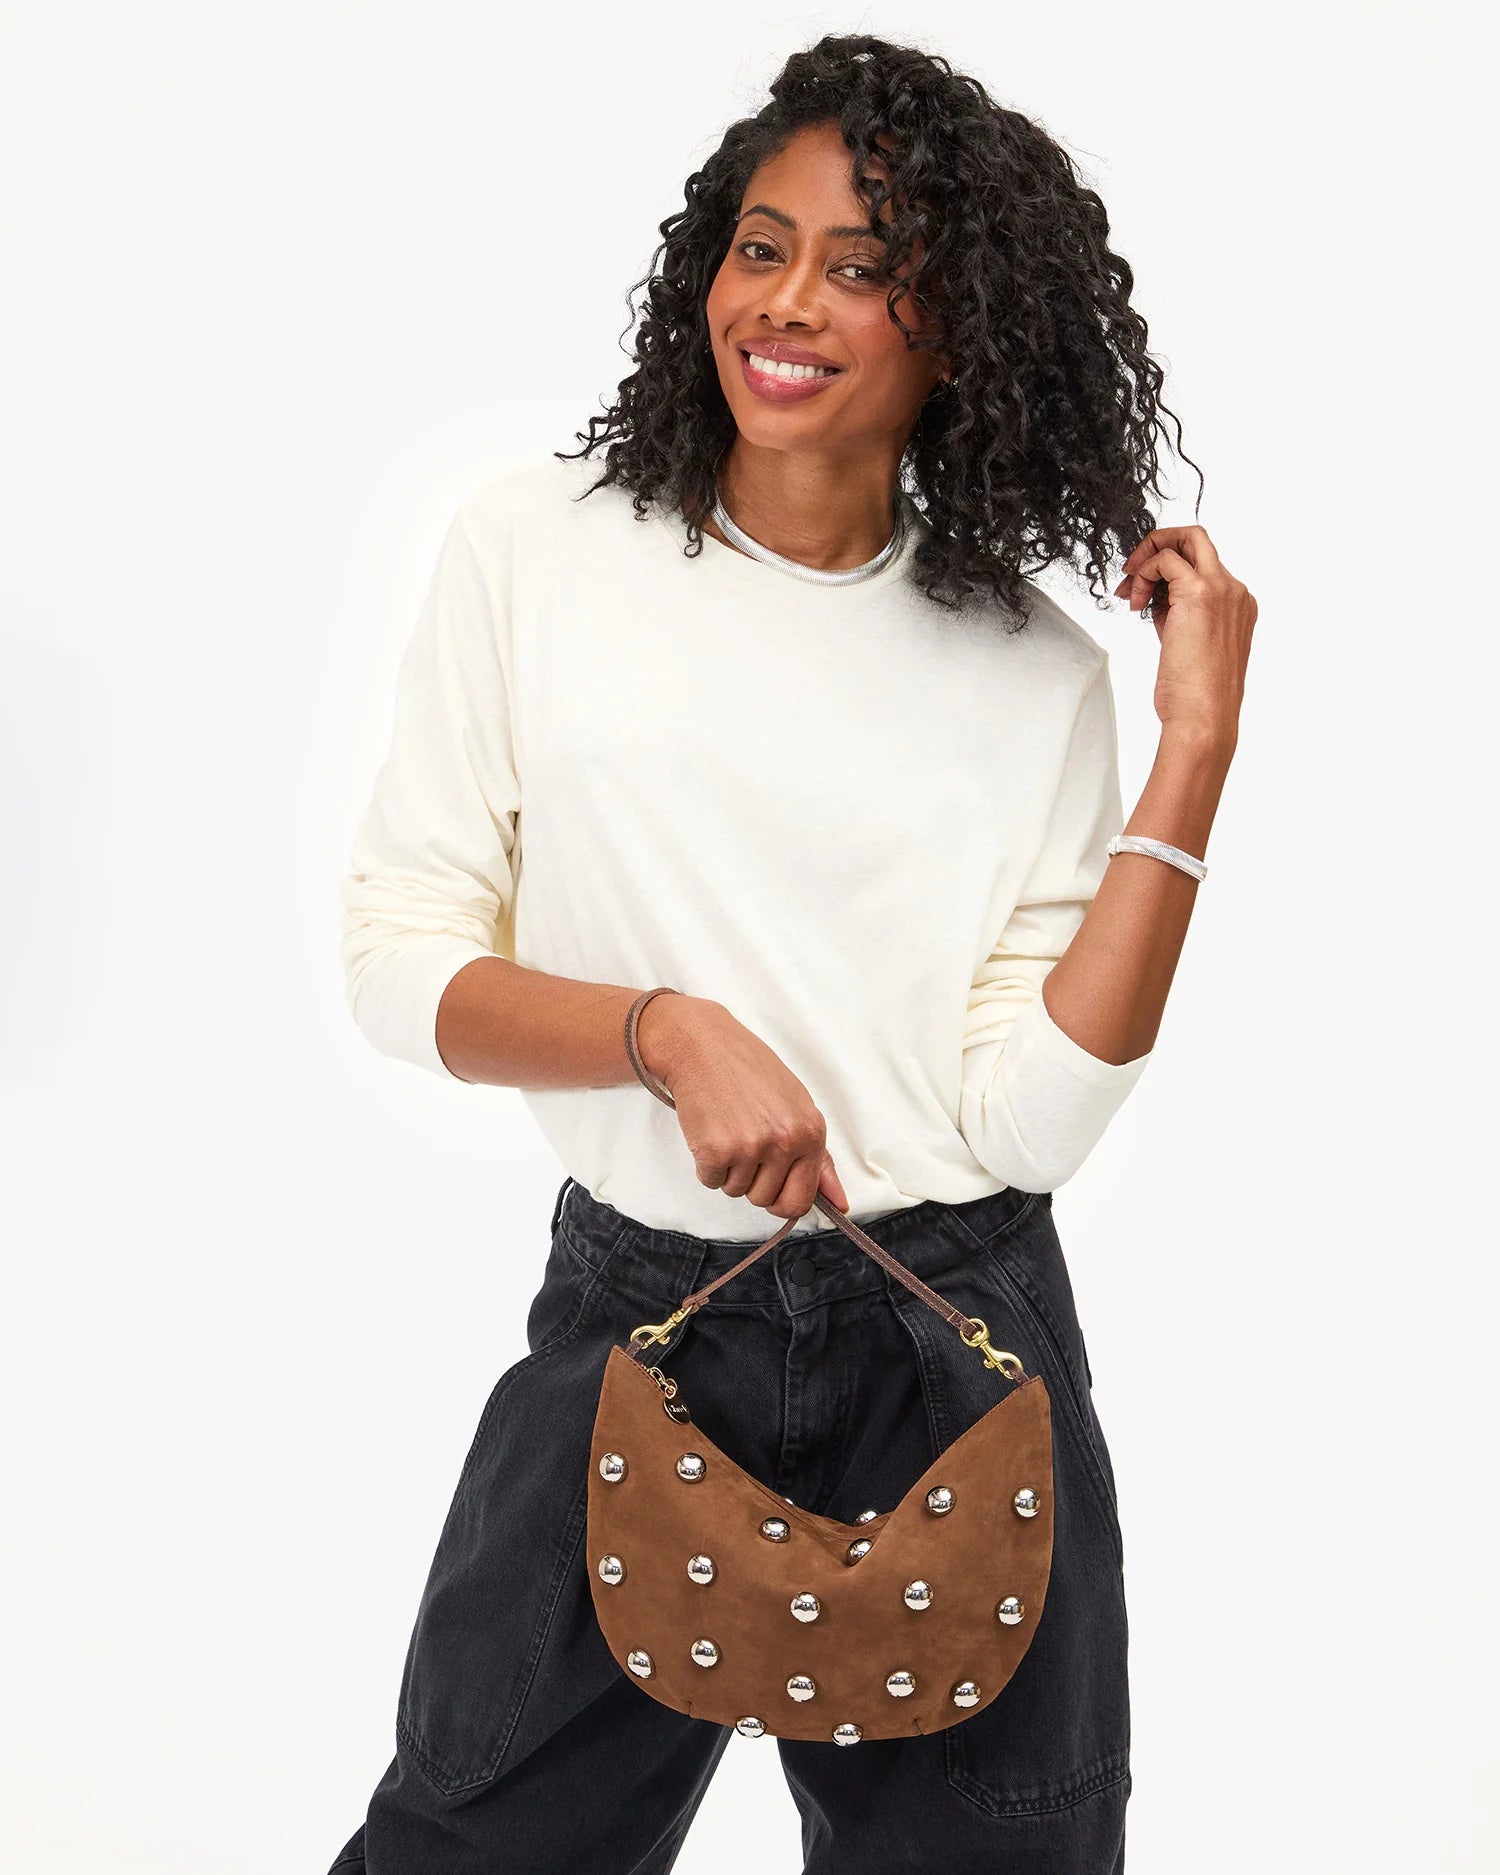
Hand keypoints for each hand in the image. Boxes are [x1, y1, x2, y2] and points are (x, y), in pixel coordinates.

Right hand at [636, 996, 850, 1220]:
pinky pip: (710, 1181)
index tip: (772, 1187)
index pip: (801, 1199)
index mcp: (811, 1133)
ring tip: (728, 1130)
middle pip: (766, 1200)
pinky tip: (711, 1132)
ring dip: (729, 1170)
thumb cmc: (749, 1071)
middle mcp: (785, 1142)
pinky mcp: (715, 1151)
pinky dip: (706, 1164)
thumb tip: (839, 1203)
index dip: (782, 1199)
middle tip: (746, 1145)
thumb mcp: (797, 1107)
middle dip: (753, 1183)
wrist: (704, 1046)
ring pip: (736, 1191)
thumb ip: (819, 1159)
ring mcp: (750, 1148)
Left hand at [1114, 524, 1255, 746]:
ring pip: (1187, 538)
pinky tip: (1134, 601)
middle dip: (1160, 544)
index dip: (1166, 573)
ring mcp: (1222, 589)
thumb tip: (1155, 600)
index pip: (1201, 567)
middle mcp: (1236, 591)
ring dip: (1148, 556)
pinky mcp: (1199, 593)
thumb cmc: (1196, 695)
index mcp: (1239, 605)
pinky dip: (1143, 572)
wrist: (1204, 717)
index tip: (1142, 593)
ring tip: (1128, 589)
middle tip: (1132, 569)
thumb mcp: (1187, 645)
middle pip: (1199, 539)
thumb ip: (1178, 616)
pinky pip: (1166, 559)